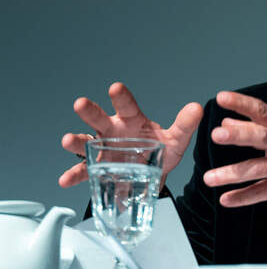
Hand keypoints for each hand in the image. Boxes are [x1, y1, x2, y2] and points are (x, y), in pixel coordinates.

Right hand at [58, 82, 202, 187]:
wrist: (152, 174)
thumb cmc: (160, 150)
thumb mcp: (176, 140)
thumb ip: (185, 125)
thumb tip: (197, 108)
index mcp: (132, 120)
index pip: (127, 105)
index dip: (122, 96)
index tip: (116, 88)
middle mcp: (114, 131)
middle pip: (100, 118)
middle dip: (90, 111)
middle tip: (80, 103)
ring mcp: (103, 149)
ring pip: (86, 142)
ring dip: (76, 141)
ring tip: (67, 140)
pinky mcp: (98, 168)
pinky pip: (84, 171)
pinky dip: (74, 175)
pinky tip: (66, 179)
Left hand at [203, 91, 266, 211]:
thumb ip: (257, 127)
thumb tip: (226, 122)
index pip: (262, 110)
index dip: (242, 103)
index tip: (222, 97)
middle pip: (260, 137)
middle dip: (238, 135)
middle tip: (216, 133)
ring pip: (255, 168)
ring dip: (231, 173)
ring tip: (208, 177)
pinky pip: (261, 193)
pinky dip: (243, 198)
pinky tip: (225, 200)